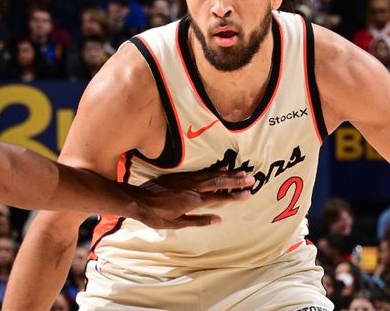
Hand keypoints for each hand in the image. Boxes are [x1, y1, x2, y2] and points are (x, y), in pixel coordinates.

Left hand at [127, 169, 253, 228]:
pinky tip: (222, 167)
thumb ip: (198, 221)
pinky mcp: (181, 175)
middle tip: (252, 178)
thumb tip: (218, 219)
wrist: (137, 200)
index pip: (219, 198)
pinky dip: (214, 169)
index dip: (234, 196)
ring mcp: (188, 180)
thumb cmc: (156, 216)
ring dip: (228, 173)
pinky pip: (202, 171)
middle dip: (236, 181)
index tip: (248, 194)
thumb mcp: (177, 224)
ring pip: (212, 175)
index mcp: (193, 201)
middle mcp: (193, 188)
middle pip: (219, 183)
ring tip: (242, 171)